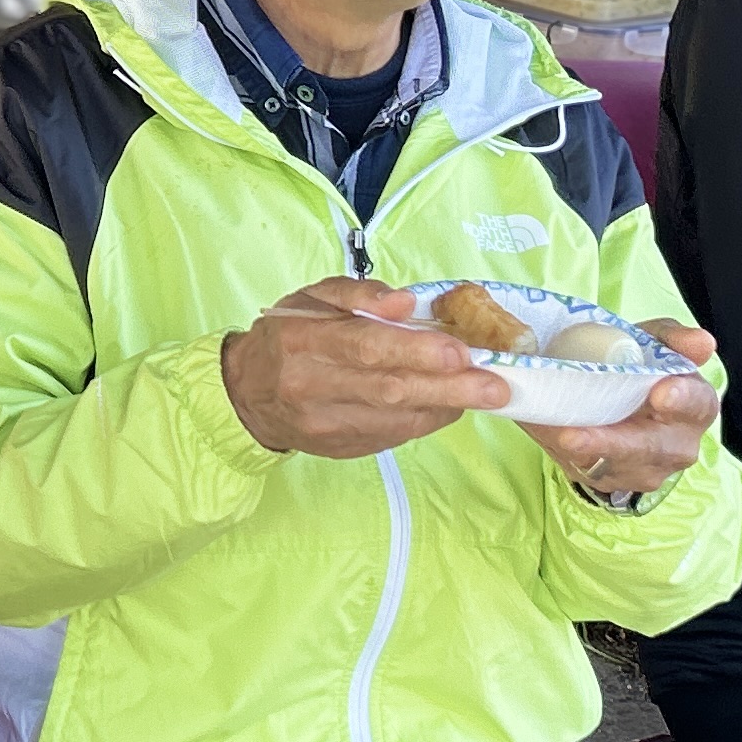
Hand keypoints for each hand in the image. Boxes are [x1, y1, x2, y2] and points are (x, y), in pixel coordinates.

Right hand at [220, 280, 513, 458]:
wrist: (246, 394)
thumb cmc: (286, 336)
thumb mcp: (311, 297)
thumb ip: (357, 293)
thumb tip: (405, 304)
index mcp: (301, 340)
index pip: (364, 346)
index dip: (415, 351)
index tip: (461, 351)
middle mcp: (311, 386)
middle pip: (388, 389)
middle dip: (448, 387)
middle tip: (495, 386)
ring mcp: (325, 424)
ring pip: (394, 419)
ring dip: (445, 406)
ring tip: (486, 394)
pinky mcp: (338, 448)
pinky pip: (391, 436)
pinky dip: (426, 420)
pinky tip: (450, 406)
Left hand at [519, 318, 719, 498]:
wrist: (619, 399)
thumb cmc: (643, 367)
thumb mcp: (657, 343)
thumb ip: (674, 338)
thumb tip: (702, 342)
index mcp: (697, 406)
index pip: (698, 404)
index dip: (682, 400)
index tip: (661, 393)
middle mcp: (678, 446)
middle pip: (651, 448)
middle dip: (618, 442)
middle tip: (582, 432)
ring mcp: (647, 470)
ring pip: (617, 466)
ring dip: (587, 452)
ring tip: (562, 436)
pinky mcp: (614, 481)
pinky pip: (591, 472)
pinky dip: (569, 454)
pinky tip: (552, 437)